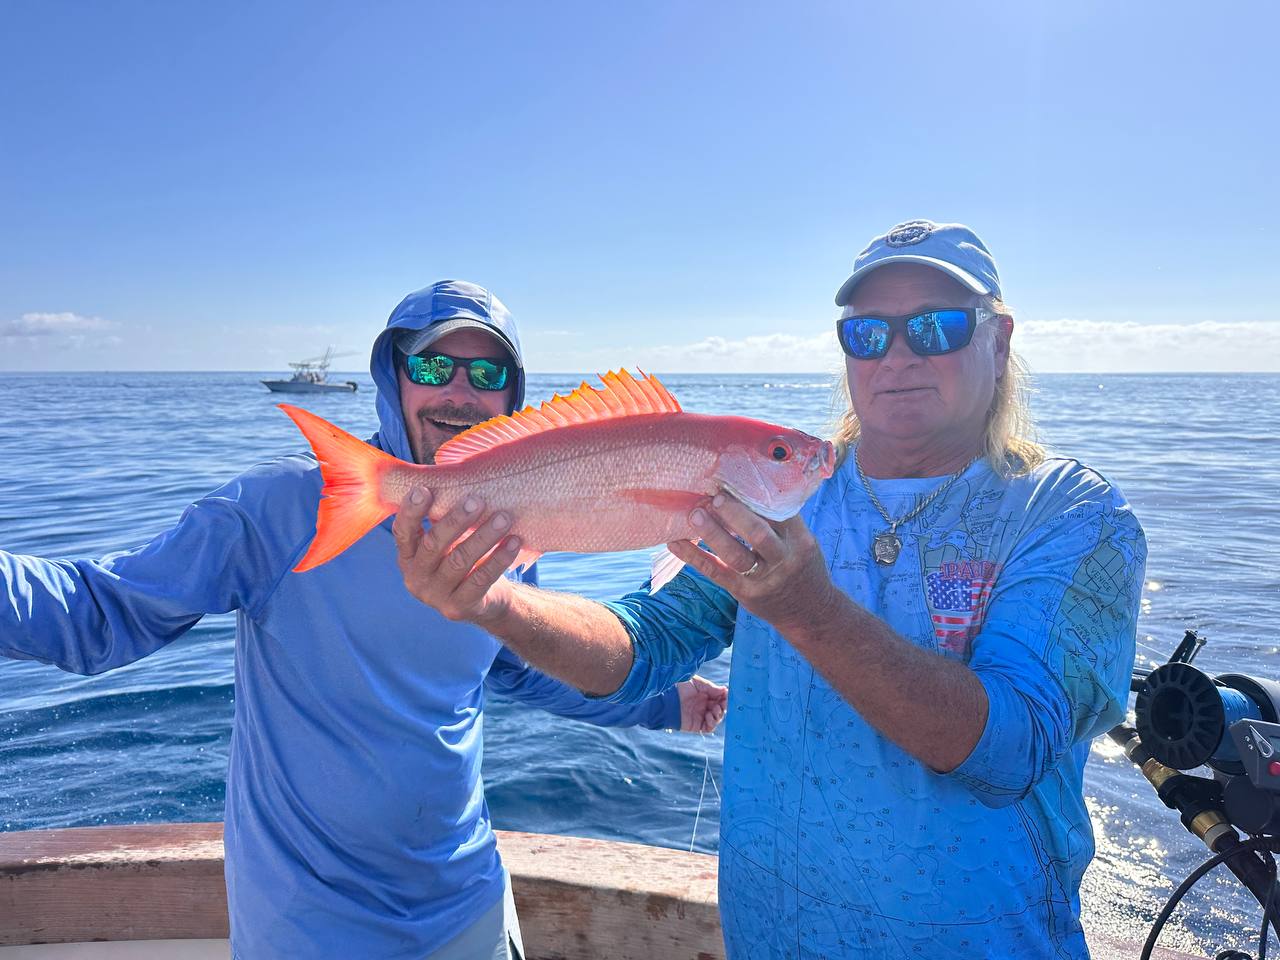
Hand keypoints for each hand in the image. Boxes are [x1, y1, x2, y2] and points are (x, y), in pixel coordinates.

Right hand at [392, 487, 520, 626]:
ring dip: (483, 537)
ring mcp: (436, 597)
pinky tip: (514, 542)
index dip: (411, 512)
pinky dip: (499, 559)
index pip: (402, 533)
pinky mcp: (459, 608)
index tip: (424, 489)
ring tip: (505, 517)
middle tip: (477, 499)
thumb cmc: (462, 559)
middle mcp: (415, 578)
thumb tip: (447, 472)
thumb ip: (439, 517)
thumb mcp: (445, 542)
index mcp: (407, 558)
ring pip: (459, 562)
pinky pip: (481, 580)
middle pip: (433, 546)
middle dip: (455, 520)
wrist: (483, 603)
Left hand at [667, 493, 839, 638]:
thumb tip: (748, 488)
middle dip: (734, 514)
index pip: (778, 514)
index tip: (734, 480)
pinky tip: (676, 543)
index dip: (755, 496)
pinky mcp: (745, 593)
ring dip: (712, 533)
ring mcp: (763, 579)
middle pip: (758, 534)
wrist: (810, 613)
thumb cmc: (802, 568)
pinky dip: (694, 557)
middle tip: (715, 497)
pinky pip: (717, 572)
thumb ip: (782, 522)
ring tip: (693, 514)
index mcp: (800, 541)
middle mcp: (784, 560)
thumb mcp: (804, 543)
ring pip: (736, 556)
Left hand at [676, 675, 727, 732]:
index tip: (728, 696)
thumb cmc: (679, 687)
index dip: (725, 698)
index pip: (720, 698)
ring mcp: (700, 716)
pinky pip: (709, 728)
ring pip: (717, 719)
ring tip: (714, 709)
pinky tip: (709, 715)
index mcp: (705, 695)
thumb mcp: (697, 683)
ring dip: (719, 715)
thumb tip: (725, 690)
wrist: (666, 698)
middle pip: (720, 709)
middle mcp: (703, 706)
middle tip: (722, 703)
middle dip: (724, 707)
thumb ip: (711, 687)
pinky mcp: (696, 725)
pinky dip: (712, 723)